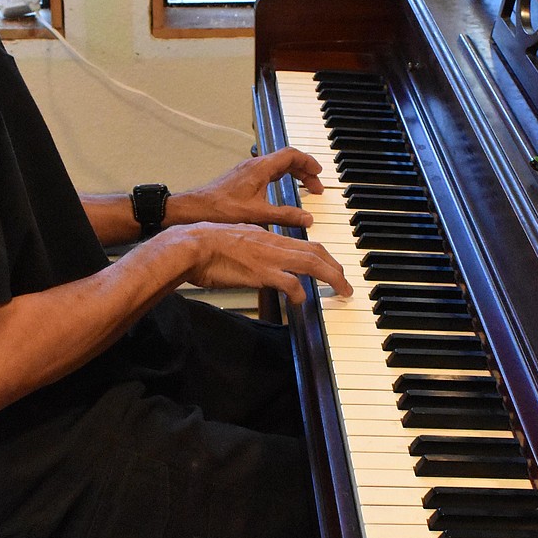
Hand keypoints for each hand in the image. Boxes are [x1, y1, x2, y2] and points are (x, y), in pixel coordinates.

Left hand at [169, 148, 324, 231]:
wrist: (194, 209)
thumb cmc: (220, 209)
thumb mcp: (258, 214)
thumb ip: (285, 215)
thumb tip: (307, 218)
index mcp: (260, 168)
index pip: (291, 155)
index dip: (308, 162)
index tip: (319, 173)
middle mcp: (254, 166)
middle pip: (286, 160)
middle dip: (304, 171)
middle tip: (315, 186)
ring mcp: (247, 172)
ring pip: (276, 166)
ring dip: (292, 174)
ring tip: (304, 188)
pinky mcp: (241, 180)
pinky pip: (267, 173)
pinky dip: (280, 179)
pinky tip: (281, 193)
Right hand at [177, 222, 351, 303]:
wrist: (191, 245)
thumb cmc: (206, 246)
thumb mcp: (237, 242)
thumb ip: (254, 251)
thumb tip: (263, 265)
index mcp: (268, 236)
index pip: (306, 244)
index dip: (324, 256)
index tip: (333, 269)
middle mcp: (273, 243)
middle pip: (315, 251)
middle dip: (336, 267)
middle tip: (346, 284)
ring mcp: (268, 257)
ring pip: (310, 262)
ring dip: (331, 277)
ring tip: (341, 291)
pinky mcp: (259, 272)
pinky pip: (288, 281)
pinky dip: (299, 291)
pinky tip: (301, 301)